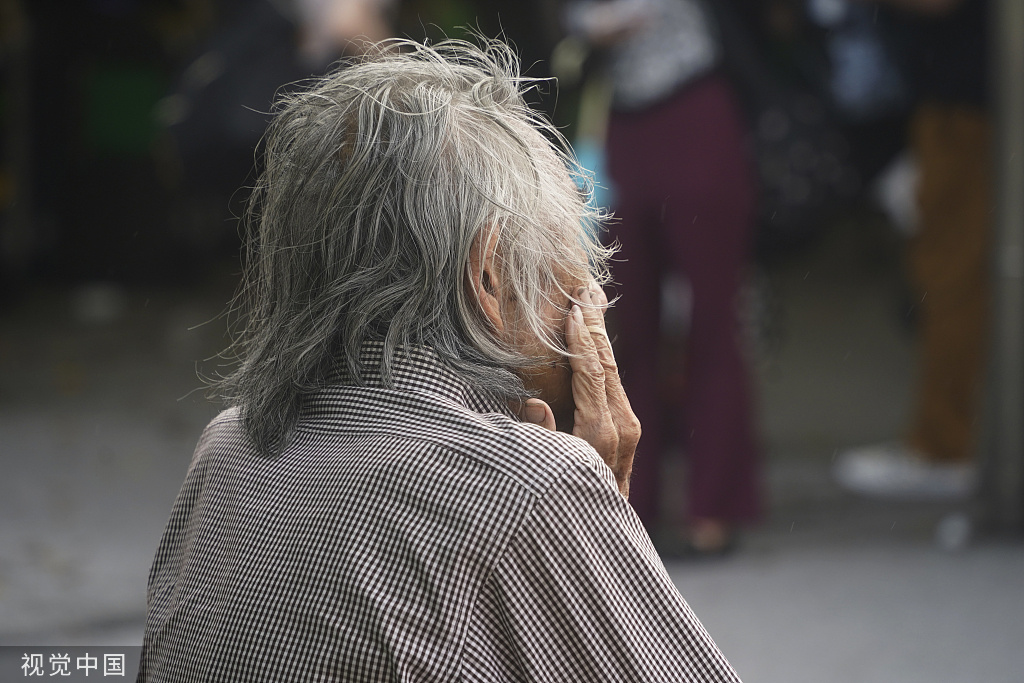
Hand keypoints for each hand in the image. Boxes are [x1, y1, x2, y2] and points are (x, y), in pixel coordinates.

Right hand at [520, 284, 640, 497]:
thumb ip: (541, 437)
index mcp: (601, 434)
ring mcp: (628, 428)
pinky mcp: (626, 430)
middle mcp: (622, 427)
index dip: (581, 339)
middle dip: (595, 324)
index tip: (572, 308)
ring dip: (600, 334)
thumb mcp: (547, 472)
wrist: (598, 533)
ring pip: (612, 370)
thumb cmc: (564, 502)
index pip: (591, 374)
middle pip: (606, 364)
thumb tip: (534, 402)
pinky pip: (611, 383)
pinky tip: (593, 335)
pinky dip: (601, 355)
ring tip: (590, 299)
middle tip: (586, 286)